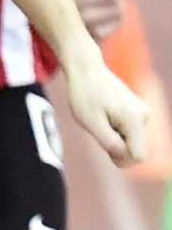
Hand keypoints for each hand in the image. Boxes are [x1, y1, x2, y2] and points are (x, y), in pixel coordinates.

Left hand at [61, 48, 148, 167]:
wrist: (87, 70)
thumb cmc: (84, 95)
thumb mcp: (91, 123)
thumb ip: (110, 143)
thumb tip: (126, 159)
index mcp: (135, 120)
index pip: (138, 157)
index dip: (119, 159)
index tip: (103, 144)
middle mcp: (145, 117)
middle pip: (134, 150)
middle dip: (115, 148)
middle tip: (99, 129)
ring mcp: (143, 113)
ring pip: (130, 142)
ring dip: (114, 138)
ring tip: (101, 120)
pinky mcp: (138, 111)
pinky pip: (128, 133)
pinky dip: (115, 131)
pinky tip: (104, 116)